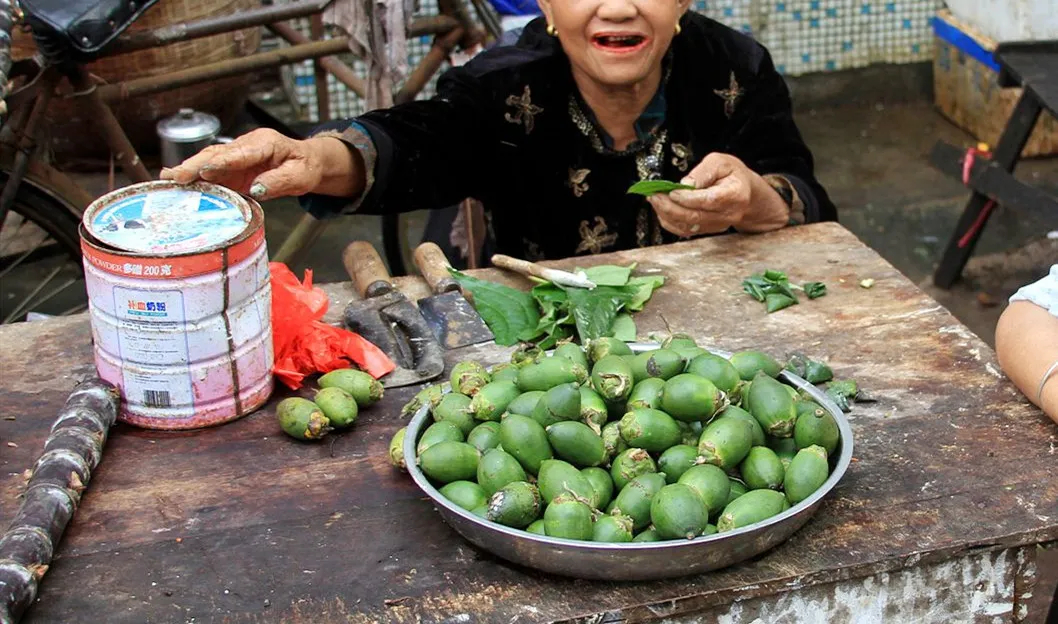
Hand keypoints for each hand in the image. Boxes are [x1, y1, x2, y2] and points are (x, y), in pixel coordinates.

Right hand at [159, 128, 360, 200]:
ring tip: (168, 180)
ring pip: (208, 159)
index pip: (242, 153)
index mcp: (265, 143)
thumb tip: (257, 188)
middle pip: (217, 153)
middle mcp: (246, 145)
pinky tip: (174, 182)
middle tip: (176, 176)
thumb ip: (279, 182)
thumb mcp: (300, 177)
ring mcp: (236, 155)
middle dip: (195, 164)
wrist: (306, 162)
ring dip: (188, 169)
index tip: (206, 170)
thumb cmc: (304, 167)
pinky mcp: (231, 167)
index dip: (223, 161)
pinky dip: (192, 176)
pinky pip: (209, 170)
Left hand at [647, 153, 789, 237]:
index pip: (708, 201)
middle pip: (695, 216)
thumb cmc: (733, 175)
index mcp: (735, 195)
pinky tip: (661, 209)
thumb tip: (685, 183)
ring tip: (654, 200)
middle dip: (670, 207)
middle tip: (654, 195)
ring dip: (666, 214)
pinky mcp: (707, 230)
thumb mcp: (721, 162)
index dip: (687, 198)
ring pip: (687, 226)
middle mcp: (727, 214)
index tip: (672, 191)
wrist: (745, 193)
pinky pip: (685, 231)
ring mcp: (717, 225)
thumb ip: (704, 171)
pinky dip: (669, 221)